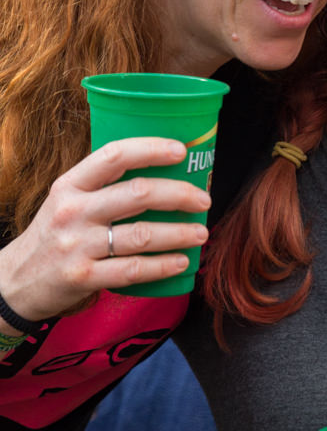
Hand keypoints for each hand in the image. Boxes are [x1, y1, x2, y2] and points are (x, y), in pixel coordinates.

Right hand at [0, 137, 210, 322]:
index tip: (181, 150)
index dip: (151, 149)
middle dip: (179, 194)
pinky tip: (182, 261)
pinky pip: (133, 270)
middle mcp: (73, 210)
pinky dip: (163, 265)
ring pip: (141, 234)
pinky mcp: (83, 277)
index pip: (114, 155)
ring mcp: (77, 245)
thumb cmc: (55, 235)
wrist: (15, 281)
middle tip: (203, 200)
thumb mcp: (67, 201)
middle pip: (137, 194)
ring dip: (179, 233)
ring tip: (201, 232)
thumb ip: (103, 187)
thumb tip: (161, 172)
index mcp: (70, 184)